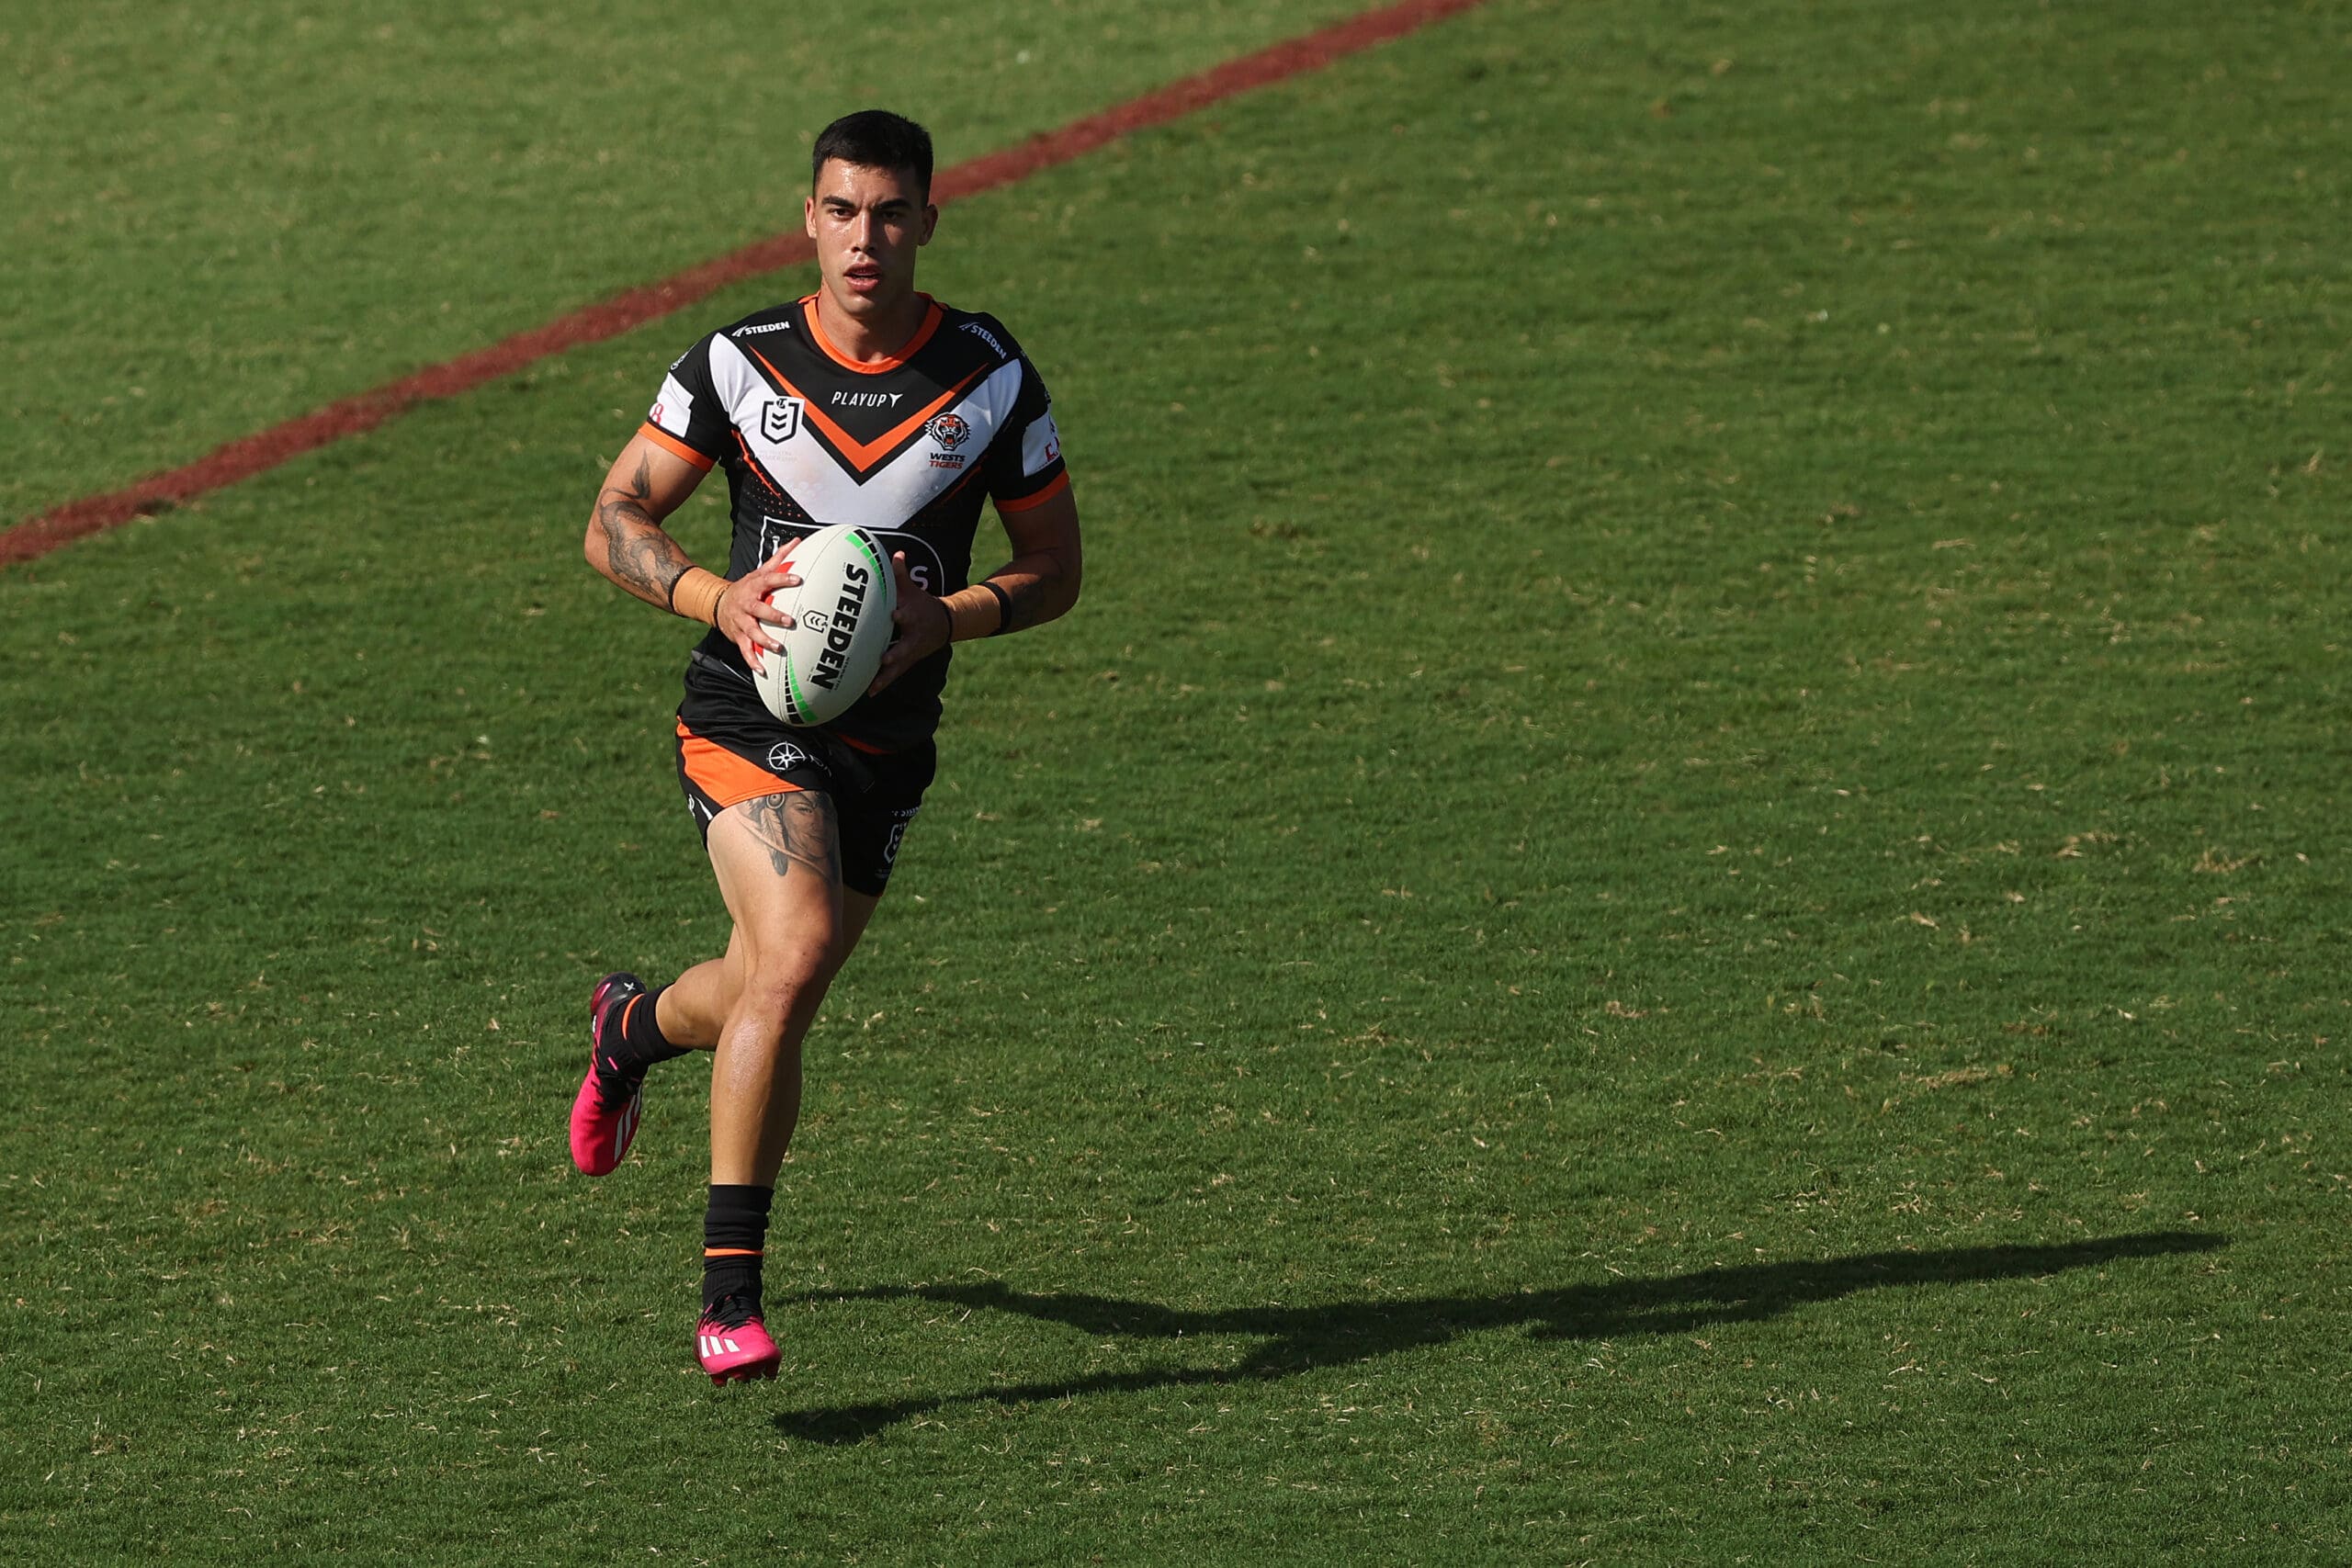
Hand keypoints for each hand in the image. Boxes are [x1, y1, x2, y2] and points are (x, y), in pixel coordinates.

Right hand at [715, 545, 800, 674]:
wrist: (717, 603)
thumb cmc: (747, 588)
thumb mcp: (760, 572)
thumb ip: (779, 559)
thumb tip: (797, 541)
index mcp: (754, 587)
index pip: (769, 580)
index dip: (783, 579)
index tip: (798, 579)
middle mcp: (746, 604)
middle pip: (759, 609)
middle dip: (773, 615)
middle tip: (789, 621)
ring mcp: (741, 622)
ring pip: (751, 632)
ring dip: (764, 641)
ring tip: (778, 648)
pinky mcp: (738, 637)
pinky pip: (745, 650)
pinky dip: (752, 661)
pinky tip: (762, 670)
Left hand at [868, 550, 951, 694]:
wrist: (944, 624)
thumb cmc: (922, 604)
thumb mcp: (914, 590)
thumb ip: (901, 574)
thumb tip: (897, 553)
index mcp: (913, 617)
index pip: (908, 615)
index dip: (902, 615)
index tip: (894, 614)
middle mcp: (913, 638)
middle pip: (904, 647)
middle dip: (894, 653)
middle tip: (883, 659)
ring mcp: (910, 653)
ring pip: (897, 667)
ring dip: (885, 676)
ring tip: (871, 686)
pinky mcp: (906, 662)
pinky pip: (892, 675)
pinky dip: (881, 683)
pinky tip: (868, 693)